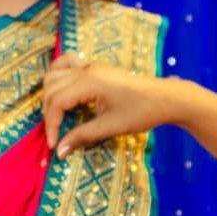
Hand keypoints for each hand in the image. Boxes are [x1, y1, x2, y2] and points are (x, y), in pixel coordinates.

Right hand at [43, 52, 191, 157]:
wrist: (166, 98)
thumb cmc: (143, 112)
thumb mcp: (112, 127)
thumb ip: (83, 136)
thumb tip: (60, 150)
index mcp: (89, 82)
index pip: (57, 101)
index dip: (51, 124)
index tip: (54, 144)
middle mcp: (87, 69)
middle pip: (52, 87)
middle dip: (49, 112)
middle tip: (56, 135)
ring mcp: (91, 66)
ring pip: (56, 74)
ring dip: (51, 94)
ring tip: (58, 116)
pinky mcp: (97, 68)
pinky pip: (68, 64)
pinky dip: (60, 76)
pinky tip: (63, 91)